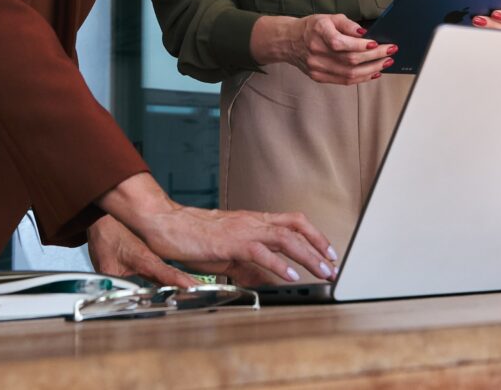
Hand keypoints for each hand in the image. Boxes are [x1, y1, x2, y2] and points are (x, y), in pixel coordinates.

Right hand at [99, 173, 337, 285]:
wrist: (167, 225)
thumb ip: (248, 265)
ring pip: (286, 238)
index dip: (314, 235)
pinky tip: (290, 276)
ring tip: (322, 271)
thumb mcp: (227, 254)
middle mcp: (252, 222)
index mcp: (253, 222)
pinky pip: (261, 252)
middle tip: (333, 264)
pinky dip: (279, 264)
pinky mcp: (231, 242)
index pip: (292, 222)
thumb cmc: (192, 236)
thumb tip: (267, 278)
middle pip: (296, 227)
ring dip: (308, 256)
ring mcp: (243, 230)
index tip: (328, 251)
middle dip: (319, 245)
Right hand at [252, 13, 394, 84]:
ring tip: (386, 63)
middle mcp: (316, 52)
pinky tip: (373, 72)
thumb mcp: (328, 17)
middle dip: (374, 57)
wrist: (289, 41)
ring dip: (372, 69)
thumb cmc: (311, 27)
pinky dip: (361, 78)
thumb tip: (364, 33)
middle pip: (349, 60)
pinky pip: (344, 81)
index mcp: (318, 33)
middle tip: (390, 52)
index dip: (360, 45)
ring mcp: (317, 67)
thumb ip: (347, 24)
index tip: (377, 44)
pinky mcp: (319, 77)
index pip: (341, 43)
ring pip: (349, 74)